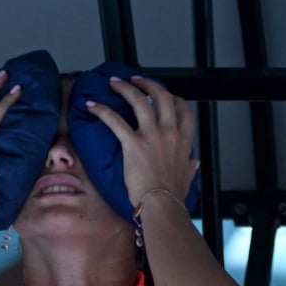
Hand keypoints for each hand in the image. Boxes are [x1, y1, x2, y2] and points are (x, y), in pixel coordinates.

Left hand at [85, 76, 197, 208]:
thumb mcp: (188, 178)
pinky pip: (115, 120)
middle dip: (148, 84)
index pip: (183, 110)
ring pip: (139, 101)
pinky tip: (92, 106)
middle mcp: (169, 133)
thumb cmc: (172, 195)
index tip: (166, 95)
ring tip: (114, 83)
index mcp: (183, 141)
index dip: (174, 98)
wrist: (162, 205)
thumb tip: (194, 163)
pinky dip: (102, 110)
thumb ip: (190, 167)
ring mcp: (151, 136)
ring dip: (125, 88)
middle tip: (136, 80)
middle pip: (161, 97)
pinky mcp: (132, 144)